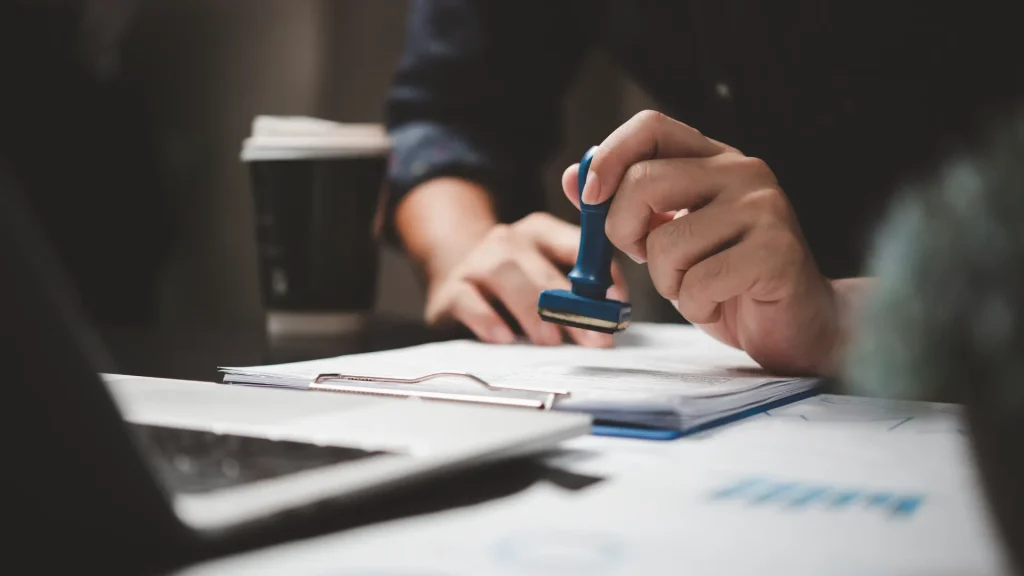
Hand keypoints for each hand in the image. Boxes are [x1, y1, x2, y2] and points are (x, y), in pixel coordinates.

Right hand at [424, 212, 627, 346]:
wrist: (454, 278)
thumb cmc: (515, 286)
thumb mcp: (549, 279)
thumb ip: (580, 291)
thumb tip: (613, 317)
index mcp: (542, 232)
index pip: (579, 247)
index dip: (602, 277)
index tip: (617, 307)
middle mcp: (509, 240)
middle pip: (544, 269)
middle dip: (573, 306)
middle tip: (593, 338)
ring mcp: (478, 261)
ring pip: (506, 276)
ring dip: (533, 310)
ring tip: (550, 341)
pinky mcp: (452, 289)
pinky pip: (468, 300)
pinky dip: (487, 318)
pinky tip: (504, 338)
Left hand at [562, 110, 839, 374]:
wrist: (798, 324)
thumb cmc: (728, 280)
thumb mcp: (668, 237)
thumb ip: (627, 205)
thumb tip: (574, 178)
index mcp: (714, 159)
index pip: (651, 127)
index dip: (608, 156)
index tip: (589, 197)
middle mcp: (743, 172)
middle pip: (645, 181)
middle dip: (625, 232)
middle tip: (646, 257)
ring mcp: (764, 209)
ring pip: (666, 241)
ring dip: (668, 280)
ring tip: (699, 285)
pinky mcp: (775, 252)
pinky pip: (698, 282)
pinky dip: (696, 305)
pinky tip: (720, 302)